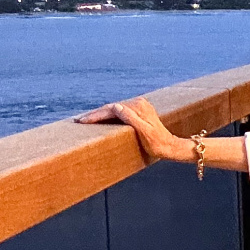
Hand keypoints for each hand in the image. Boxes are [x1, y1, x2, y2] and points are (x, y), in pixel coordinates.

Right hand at [75, 97, 189, 163]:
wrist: (170, 147)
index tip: (82, 121)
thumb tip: (116, 106)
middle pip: (111, 108)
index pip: (111, 109)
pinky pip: (120, 112)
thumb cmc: (157, 144)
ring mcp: (139, 106)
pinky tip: (101, 120)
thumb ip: (131, 118)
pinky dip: (109, 116)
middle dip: (95, 114)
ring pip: (115, 110)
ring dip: (100, 115)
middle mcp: (138, 103)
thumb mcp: (144, 132)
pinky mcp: (139, 111)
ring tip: (85, 120)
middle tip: (78, 121)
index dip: (96, 115)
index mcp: (138, 107)